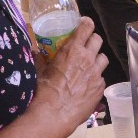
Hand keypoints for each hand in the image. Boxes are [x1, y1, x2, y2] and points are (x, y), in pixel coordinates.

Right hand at [32, 17, 107, 137]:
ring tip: (89, 66)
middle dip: (92, 41)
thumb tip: (34, 51)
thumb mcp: (40, 71)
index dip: (87, 23)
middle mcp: (88, 58)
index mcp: (72, 49)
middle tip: (86, 46)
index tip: (85, 24)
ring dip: (97, 59)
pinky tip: (87, 84)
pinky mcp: (100, 87)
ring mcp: (96, 73)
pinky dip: (95, 78)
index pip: (87, 27)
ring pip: (103, 58)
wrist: (53, 114)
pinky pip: (101, 77)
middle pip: (98, 40)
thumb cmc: (44, 91)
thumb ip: (40, 58)